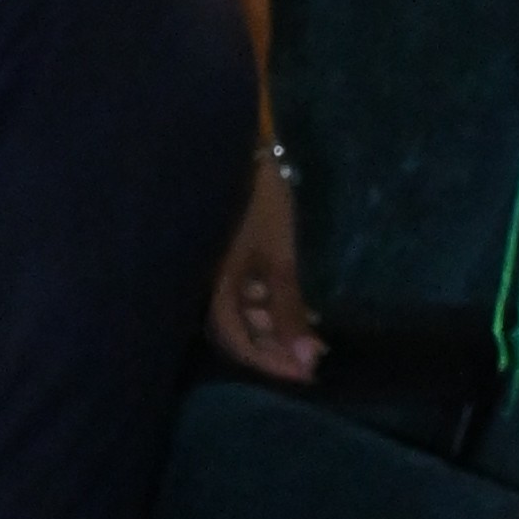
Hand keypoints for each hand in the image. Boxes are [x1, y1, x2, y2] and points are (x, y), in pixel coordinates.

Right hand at [213, 143, 322, 385]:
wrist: (232, 144)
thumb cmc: (256, 200)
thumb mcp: (278, 256)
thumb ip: (289, 309)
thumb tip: (308, 361)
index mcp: (213, 286)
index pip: (236, 342)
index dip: (270, 363)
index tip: (307, 373)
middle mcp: (206, 283)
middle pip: (237, 331)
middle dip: (276, 348)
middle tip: (313, 357)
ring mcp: (213, 266)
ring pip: (240, 311)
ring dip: (273, 326)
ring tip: (309, 332)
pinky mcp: (222, 252)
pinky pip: (240, 290)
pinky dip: (266, 303)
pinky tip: (290, 304)